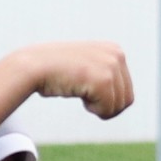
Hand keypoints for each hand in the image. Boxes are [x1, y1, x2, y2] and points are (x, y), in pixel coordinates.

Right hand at [7, 41, 134, 118]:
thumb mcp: (86, 65)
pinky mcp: (103, 80)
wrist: (33, 66)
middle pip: (126, 100)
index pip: (127, 91)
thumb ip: (105, 74)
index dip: (107, 100)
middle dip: (106, 106)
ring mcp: (111, 66)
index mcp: (115, 50)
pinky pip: (107, 110)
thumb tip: (126, 99)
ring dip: (98, 107)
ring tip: (79, 91)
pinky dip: (93, 109)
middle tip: (84, 95)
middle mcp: (117, 55)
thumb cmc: (56, 71)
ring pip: (118, 106)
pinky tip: (77, 92)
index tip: (87, 89)